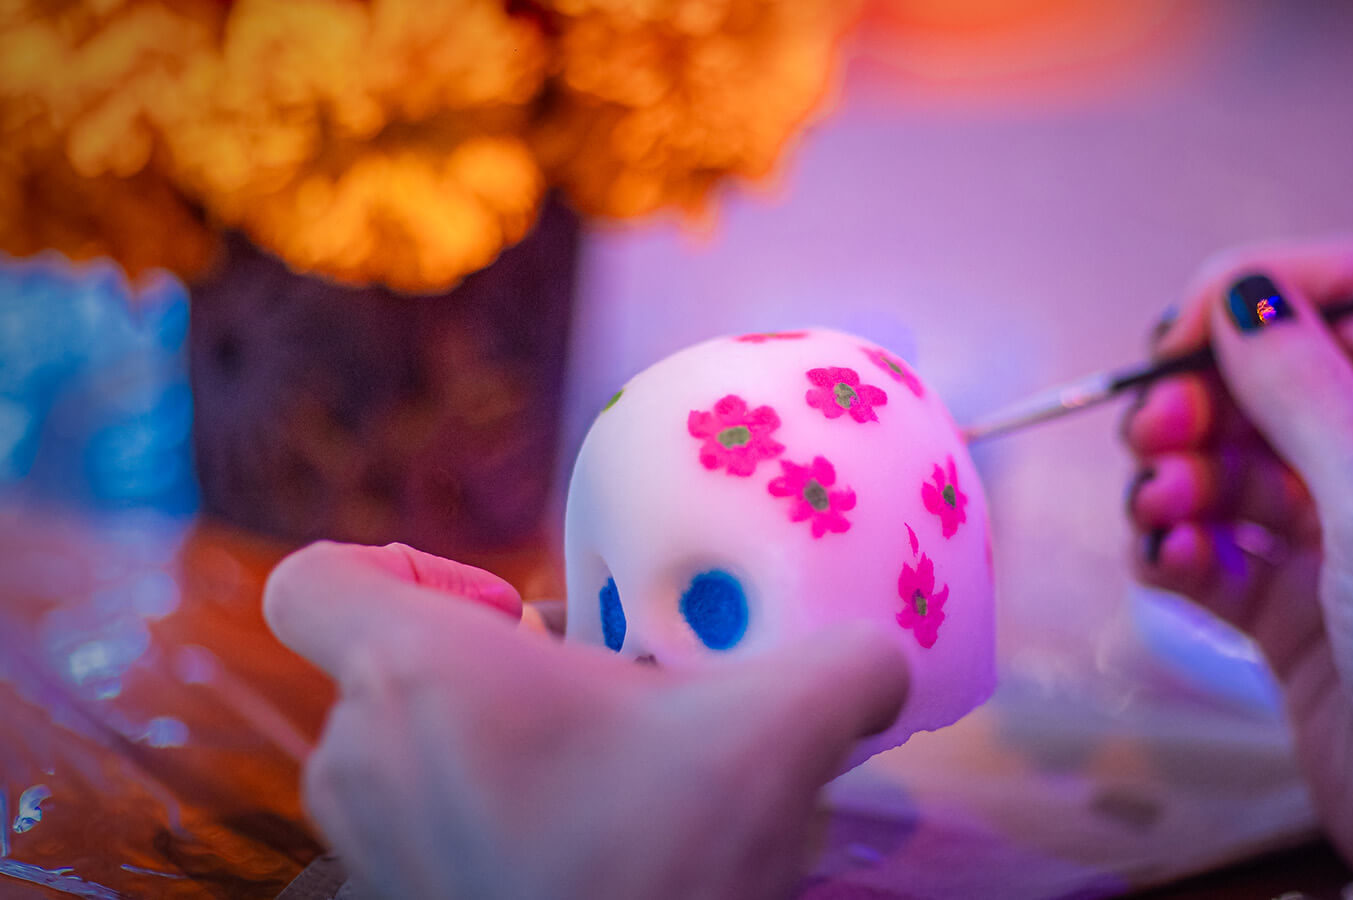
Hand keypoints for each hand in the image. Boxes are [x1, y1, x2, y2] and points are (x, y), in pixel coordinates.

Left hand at [264, 541, 907, 899]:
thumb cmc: (664, 860)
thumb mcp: (782, 733)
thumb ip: (845, 664)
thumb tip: (878, 659)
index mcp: (415, 673)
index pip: (315, 579)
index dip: (407, 568)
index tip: (513, 612)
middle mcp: (357, 753)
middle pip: (389, 659)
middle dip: (496, 661)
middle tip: (600, 689)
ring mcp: (367, 841)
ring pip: (406, 742)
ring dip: (493, 737)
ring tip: (603, 765)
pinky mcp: (396, 899)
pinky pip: (421, 816)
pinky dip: (486, 807)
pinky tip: (588, 832)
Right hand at [1123, 240, 1352, 897]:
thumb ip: (1308, 390)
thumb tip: (1243, 291)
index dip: (1261, 293)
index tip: (1179, 330)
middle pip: (1280, 378)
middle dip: (1203, 395)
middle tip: (1150, 433)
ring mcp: (1349, 539)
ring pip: (1238, 462)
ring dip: (1179, 473)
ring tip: (1157, 510)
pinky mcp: (1302, 609)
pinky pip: (1221, 544)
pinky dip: (1181, 543)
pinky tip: (1165, 560)